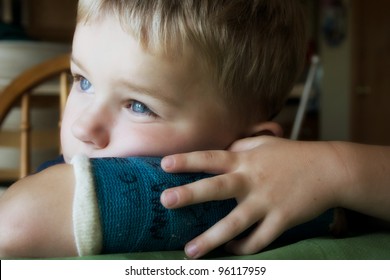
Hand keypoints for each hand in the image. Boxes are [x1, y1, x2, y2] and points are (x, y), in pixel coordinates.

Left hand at [161, 136, 340, 257]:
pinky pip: (259, 239)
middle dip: (190, 194)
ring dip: (211, 238)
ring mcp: (267, 201)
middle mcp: (252, 180)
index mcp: (245, 160)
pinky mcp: (282, 219)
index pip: (211, 158)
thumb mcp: (264, 144)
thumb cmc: (293, 155)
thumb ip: (240, 147)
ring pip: (235, 223)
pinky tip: (231, 251)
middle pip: (217, 188)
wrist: (329, 169)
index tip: (164, 164)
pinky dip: (244, 247)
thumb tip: (221, 151)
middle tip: (166, 201)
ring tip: (189, 251)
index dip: (187, 161)